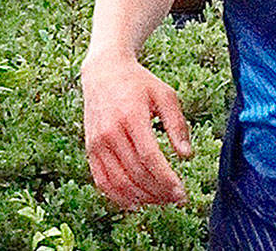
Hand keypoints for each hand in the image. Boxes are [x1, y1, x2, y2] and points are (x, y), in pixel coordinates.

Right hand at [81, 52, 190, 208]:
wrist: (104, 72)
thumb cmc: (140, 83)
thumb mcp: (165, 95)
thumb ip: (177, 125)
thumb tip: (186, 155)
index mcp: (131, 117)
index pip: (149, 157)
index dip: (166, 179)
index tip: (181, 193)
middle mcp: (110, 132)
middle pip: (135, 173)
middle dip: (158, 191)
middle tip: (176, 199)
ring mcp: (97, 143)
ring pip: (118, 182)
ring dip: (142, 198)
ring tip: (161, 201)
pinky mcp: (90, 150)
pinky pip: (102, 181)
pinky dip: (118, 197)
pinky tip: (136, 203)